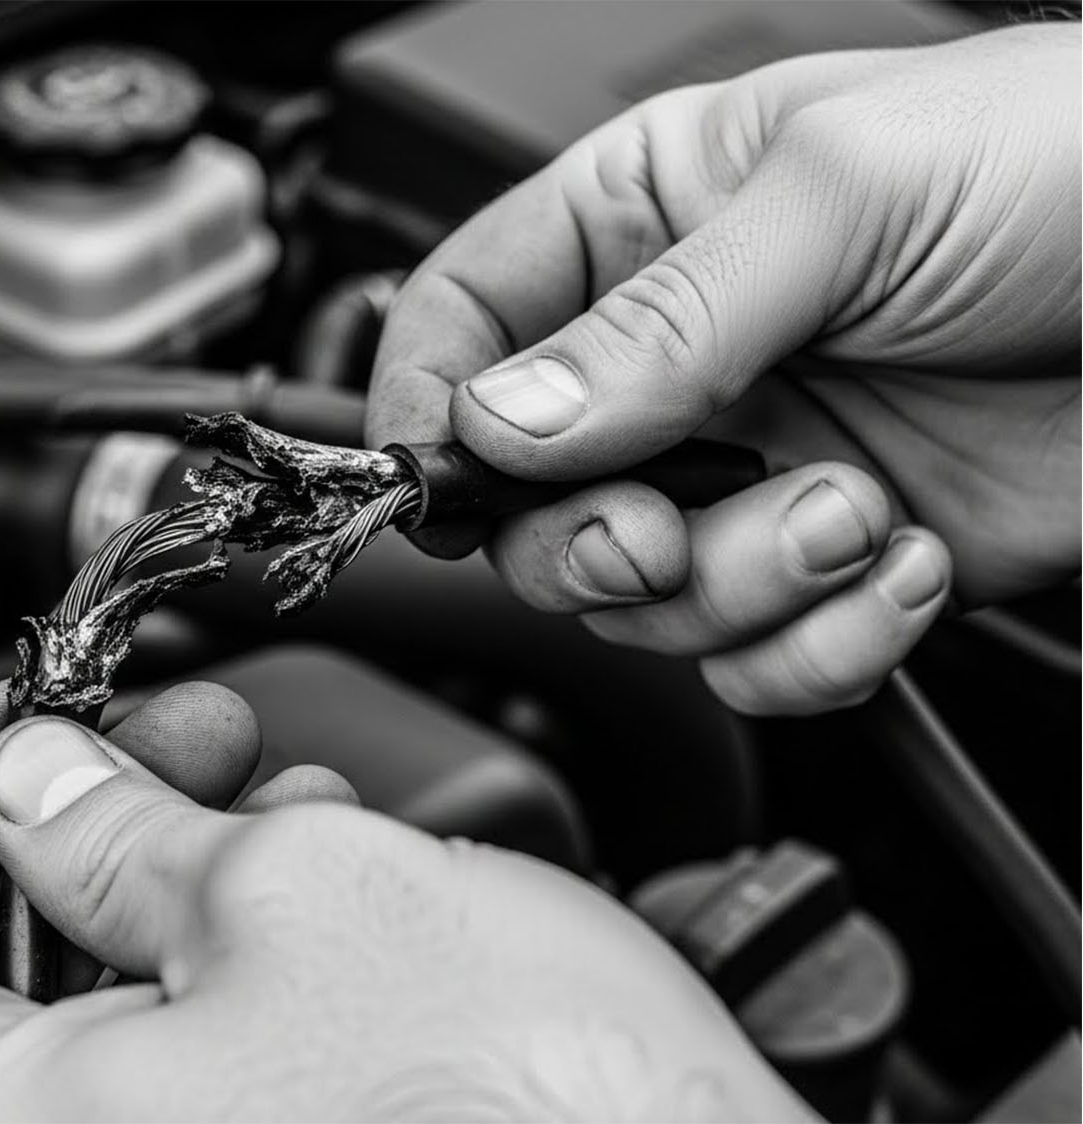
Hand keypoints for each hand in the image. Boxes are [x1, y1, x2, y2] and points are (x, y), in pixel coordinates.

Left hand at [0, 685, 809, 1120]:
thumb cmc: (525, 1102)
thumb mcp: (293, 889)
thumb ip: (114, 829)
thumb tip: (27, 777)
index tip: (0, 726)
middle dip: (77, 819)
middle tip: (160, 728)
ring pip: (113, 1009)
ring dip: (176, 871)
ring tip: (275, 787)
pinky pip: (204, 1058)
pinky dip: (243, 950)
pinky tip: (325, 876)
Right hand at [368, 24, 1080, 715]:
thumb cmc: (1070, 164)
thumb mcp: (841, 200)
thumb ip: (656, 321)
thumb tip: (504, 422)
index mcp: (644, 226)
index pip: (463, 324)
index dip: (425, 410)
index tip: (438, 481)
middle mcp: (679, 363)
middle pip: (527, 503)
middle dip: (592, 544)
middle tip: (658, 532)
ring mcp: (750, 471)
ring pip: (643, 602)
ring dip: (743, 588)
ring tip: (850, 511)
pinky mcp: (832, 564)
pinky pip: (755, 662)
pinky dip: (822, 648)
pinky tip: (904, 563)